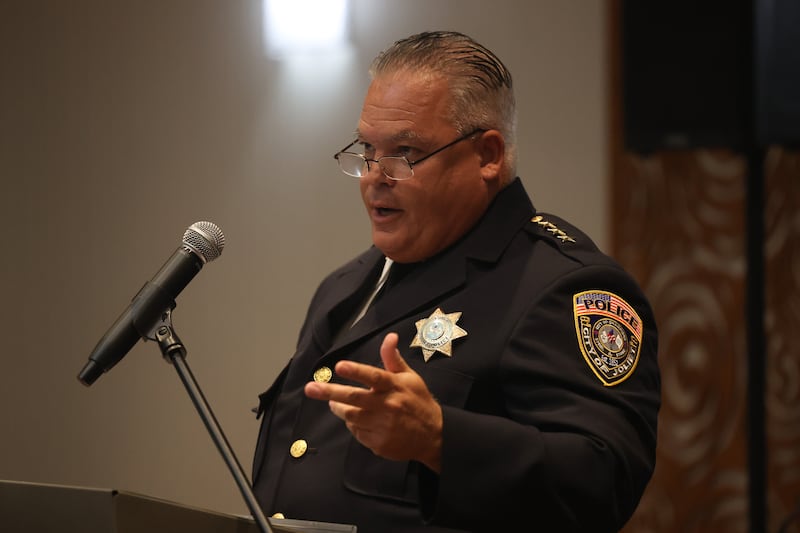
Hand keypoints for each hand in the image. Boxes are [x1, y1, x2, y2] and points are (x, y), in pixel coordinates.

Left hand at [304, 332, 442, 471]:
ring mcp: (382, 426)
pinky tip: (357, 419)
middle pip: (354, 398)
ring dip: (338, 408)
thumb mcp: (410, 378)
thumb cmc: (419, 402)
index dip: (356, 371)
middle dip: (330, 392)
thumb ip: (393, 359)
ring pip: (350, 416)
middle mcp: (387, 406)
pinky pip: (357, 432)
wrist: (434, 436)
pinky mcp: (378, 443)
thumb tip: (390, 337)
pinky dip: (353, 424)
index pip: (373, 376)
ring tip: (332, 402)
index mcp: (395, 387)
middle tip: (311, 388)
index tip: (339, 366)